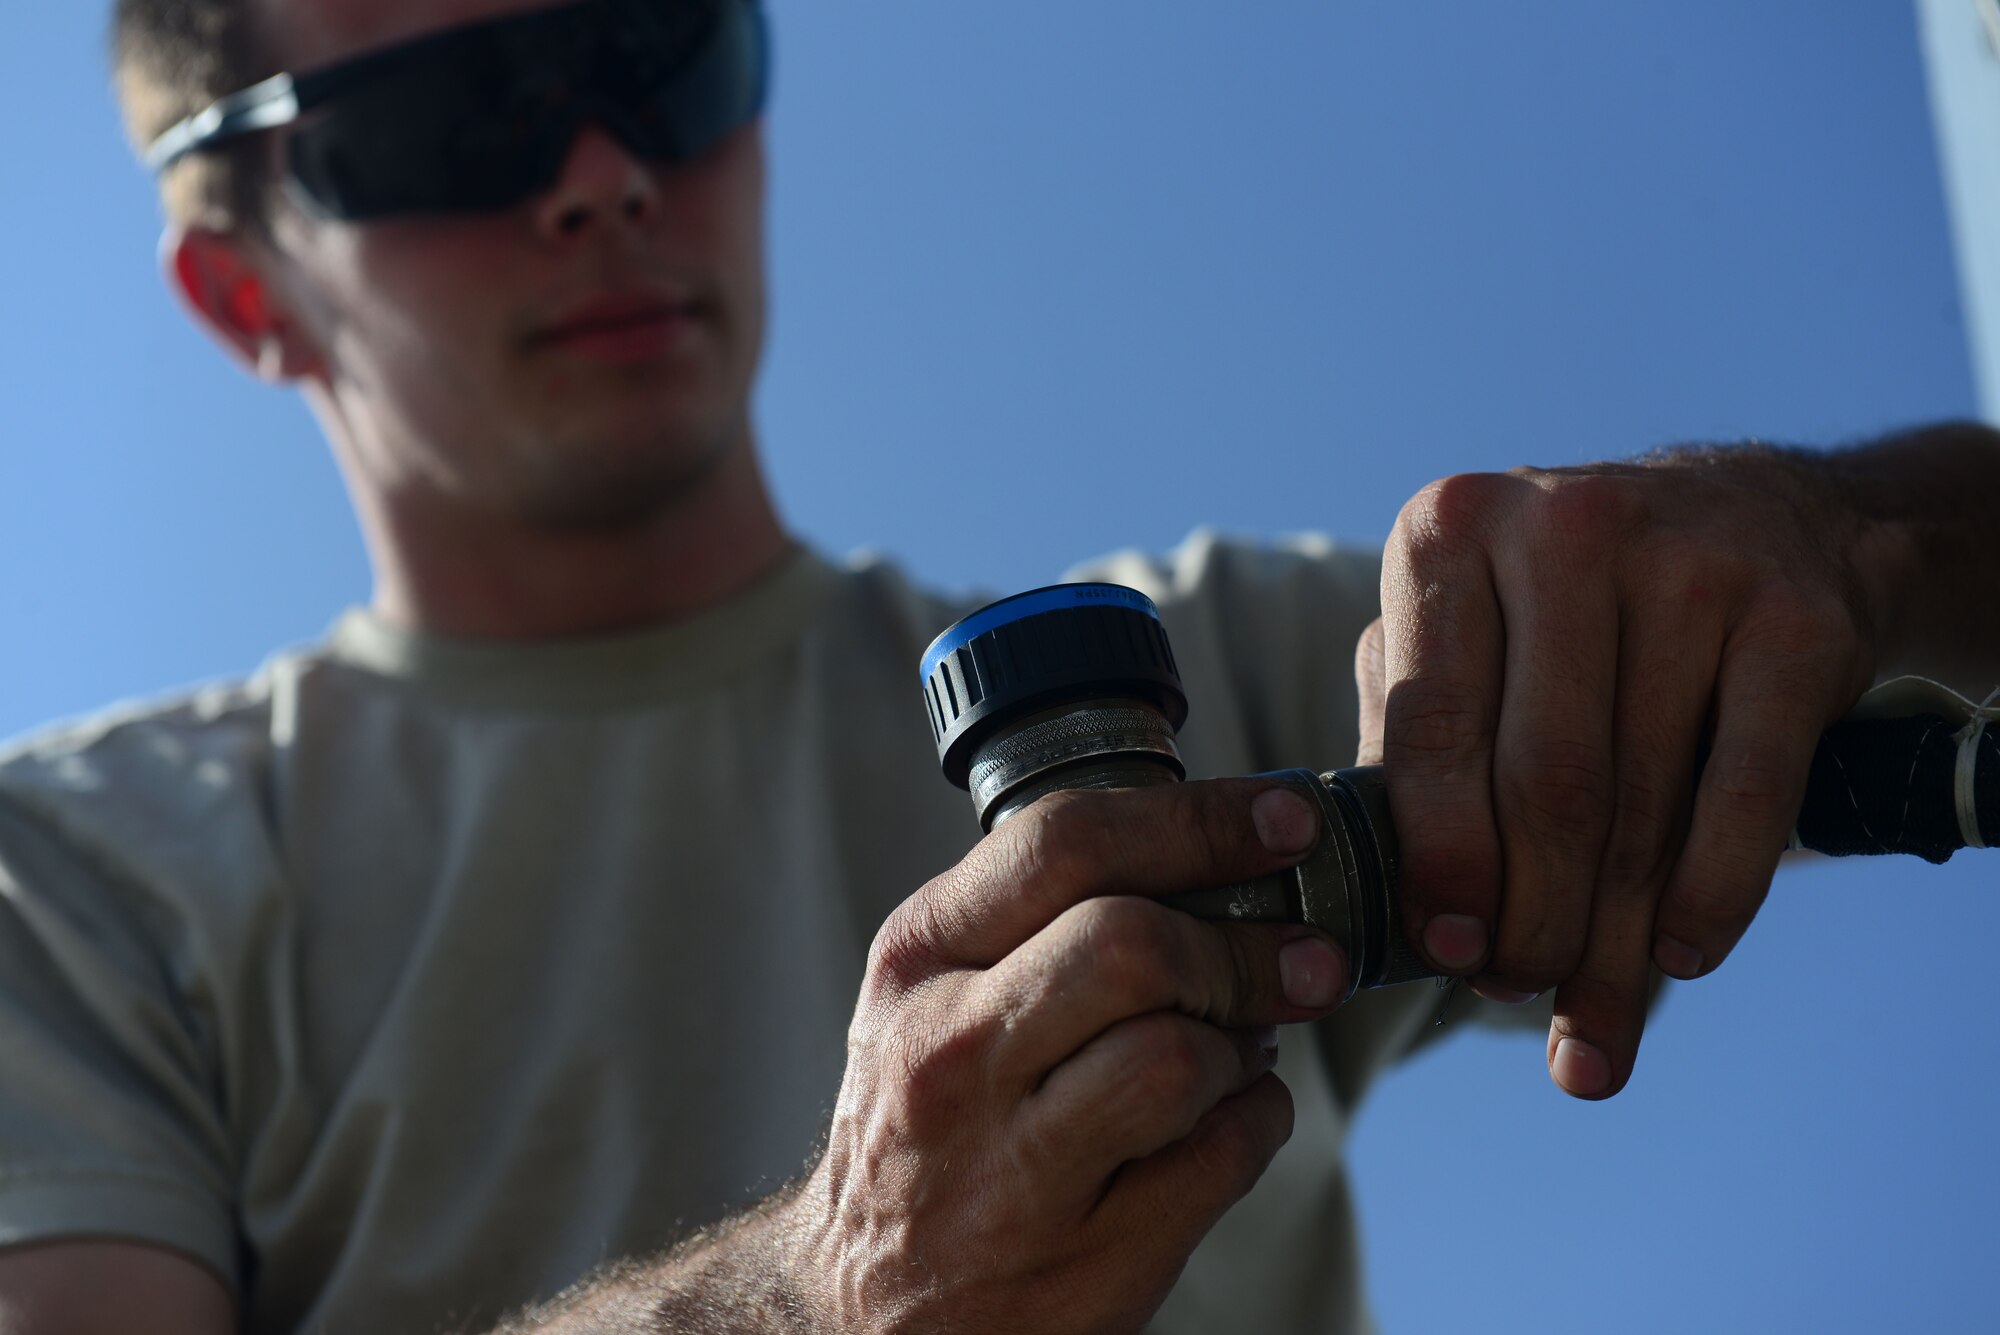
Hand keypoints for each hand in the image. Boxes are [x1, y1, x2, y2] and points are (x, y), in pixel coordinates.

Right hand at [782, 779, 1347, 1333]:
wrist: (857, 1308)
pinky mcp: (1086, 1262)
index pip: (1063, 846)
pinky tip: (1230, 1113)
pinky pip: (1223, 1157)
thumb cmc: (924, 1125)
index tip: (1283, 822)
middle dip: (1242, 946)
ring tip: (1241, 1042)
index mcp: (920, 961)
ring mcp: (1013, 1169)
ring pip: (1180, 1058)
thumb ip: (1040, 917)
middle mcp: (951, 1057)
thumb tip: (1217, 856)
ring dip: (1248, 1040)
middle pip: (1131, 947)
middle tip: (1301, 954)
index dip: (1197, 822)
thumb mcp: (932, 996)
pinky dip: (1258, 1118)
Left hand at [1354, 449, 1889, 1098]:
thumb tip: (1398, 914)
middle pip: (1542, 782)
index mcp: (1449, 532)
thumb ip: (1410, 750)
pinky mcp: (1796, 622)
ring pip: (1639, 804)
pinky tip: (1682, 957)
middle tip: (1516, 989)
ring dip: (1612, 938)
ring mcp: (1691, 566)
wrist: (1762, 517)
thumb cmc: (1569, 610)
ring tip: (1589, 1019)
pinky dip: (1711, 894)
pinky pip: (1745, 796)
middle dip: (1528, 916)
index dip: (1438, 860)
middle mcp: (1564, 530)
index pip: (1432, 729)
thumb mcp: (1467, 635)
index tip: (1442, 954)